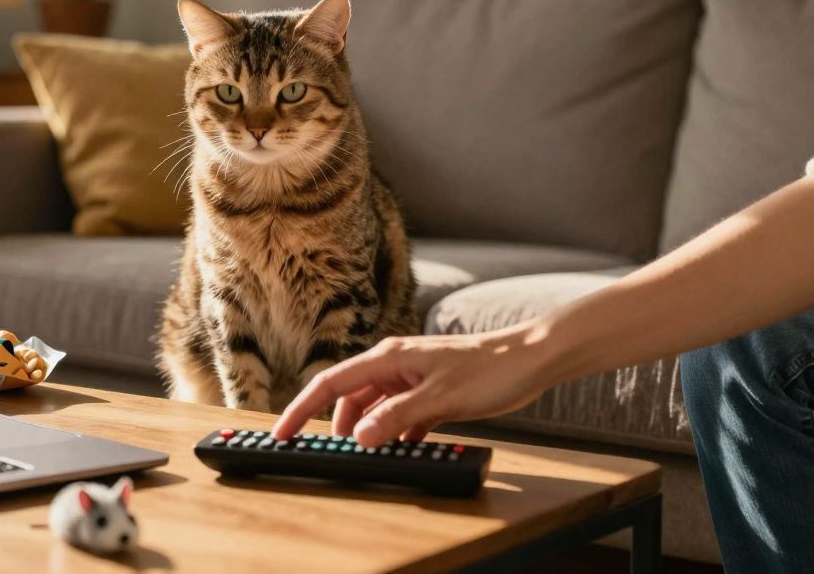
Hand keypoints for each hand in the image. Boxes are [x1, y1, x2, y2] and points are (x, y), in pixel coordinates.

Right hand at [272, 324, 562, 446]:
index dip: (303, 409)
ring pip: (375, 408)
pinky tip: (403, 449)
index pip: (331, 384)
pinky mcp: (430, 391)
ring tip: (373, 454)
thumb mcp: (439, 398)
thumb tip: (361, 437)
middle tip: (336, 454)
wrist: (531, 359)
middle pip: (349, 398)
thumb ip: (396, 417)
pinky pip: (400, 415)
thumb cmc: (490, 369)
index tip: (283, 432)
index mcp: (388, 358)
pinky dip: (396, 433)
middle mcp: (394, 365)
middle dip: (340, 427)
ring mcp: (412, 378)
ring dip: (371, 432)